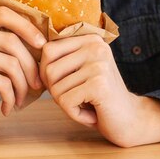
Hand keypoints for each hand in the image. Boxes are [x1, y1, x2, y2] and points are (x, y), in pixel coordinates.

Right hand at [0, 7, 45, 126]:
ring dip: (22, 85)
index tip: (42, 44)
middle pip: (12, 40)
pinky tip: (7, 107)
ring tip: (21, 98)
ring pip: (10, 63)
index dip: (26, 25)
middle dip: (31, 64)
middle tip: (37, 82)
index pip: (3, 12)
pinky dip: (11, 97)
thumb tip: (37, 43)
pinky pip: (2, 83)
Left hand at [39, 35, 159, 146]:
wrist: (131, 120)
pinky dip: (74, 114)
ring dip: (67, 104)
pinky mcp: (99, 85)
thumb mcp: (81, 70)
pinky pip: (65, 102)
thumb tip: (28, 56)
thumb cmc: (99, 97)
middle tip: (76, 98)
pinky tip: (91, 113)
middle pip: (48, 69)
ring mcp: (98, 64)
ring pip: (55, 88)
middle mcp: (95, 46)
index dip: (47, 72)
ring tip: (87, 104)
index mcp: (89, 38)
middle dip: (56, 91)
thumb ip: (61, 58)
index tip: (65, 84)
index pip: (48, 49)